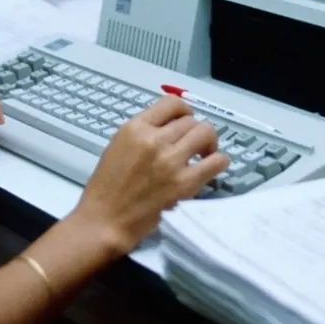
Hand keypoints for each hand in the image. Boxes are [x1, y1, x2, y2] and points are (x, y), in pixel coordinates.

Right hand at [70, 96, 228, 252]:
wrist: (105, 220)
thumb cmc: (107, 187)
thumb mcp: (119, 146)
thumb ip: (144, 132)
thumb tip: (170, 126)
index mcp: (135, 128)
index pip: (172, 103)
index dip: (184, 110)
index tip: (185, 120)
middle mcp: (154, 140)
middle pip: (191, 120)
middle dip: (194, 130)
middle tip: (194, 144)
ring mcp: (171, 161)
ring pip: (206, 134)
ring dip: (208, 142)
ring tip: (203, 154)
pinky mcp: (184, 184)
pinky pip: (217, 161)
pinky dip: (218, 161)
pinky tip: (211, 167)